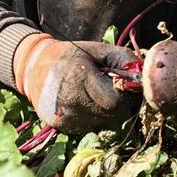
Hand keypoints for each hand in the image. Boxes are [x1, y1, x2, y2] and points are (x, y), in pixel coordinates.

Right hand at [14, 35, 140, 133]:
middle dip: (117, 102)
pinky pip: (90, 126)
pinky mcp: (62, 127)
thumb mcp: (97, 50)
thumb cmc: (70, 56)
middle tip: (110, 87)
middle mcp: (71, 101)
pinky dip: (93, 116)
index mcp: (80, 79)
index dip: (125, 95)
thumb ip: (123, 59)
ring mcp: (65, 117)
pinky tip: (84, 101)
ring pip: (102, 121)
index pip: (116, 101)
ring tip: (94, 92)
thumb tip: (143, 73)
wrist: (33, 67)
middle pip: (111, 113)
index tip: (124, 85)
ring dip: (105, 109)